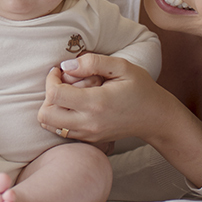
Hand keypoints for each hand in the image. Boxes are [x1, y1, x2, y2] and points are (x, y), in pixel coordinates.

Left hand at [40, 54, 201, 188]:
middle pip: (45, 115)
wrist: (156, 118)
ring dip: (52, 107)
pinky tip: (74, 105)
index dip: (51, 79)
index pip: (54, 94)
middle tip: (61, 83)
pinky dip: (60, 117)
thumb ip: (93, 62)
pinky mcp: (90, 139)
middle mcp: (89, 123)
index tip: (60, 70)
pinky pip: (61, 131)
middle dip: (46, 95)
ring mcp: (88, 134)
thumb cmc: (141, 88)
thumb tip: (66, 66)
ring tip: (68, 94)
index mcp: (96, 103)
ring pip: (50, 125)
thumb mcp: (122, 66)